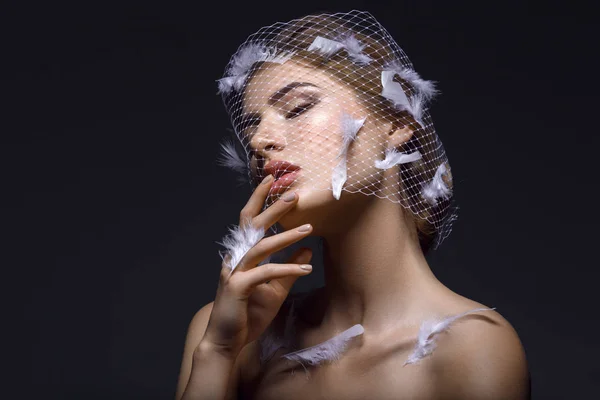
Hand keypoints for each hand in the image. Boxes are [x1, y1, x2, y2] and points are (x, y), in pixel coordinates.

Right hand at [201, 175, 312, 358]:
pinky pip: (266, 273)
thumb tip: (306, 248)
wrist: (226, 342)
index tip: (272, 180)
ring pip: (261, 246)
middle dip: (273, 208)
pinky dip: (286, 268)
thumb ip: (289, 269)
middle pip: (253, 226)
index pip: (249, 221)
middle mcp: (236, 258)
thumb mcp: (274, 290)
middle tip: (294, 194)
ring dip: (285, 236)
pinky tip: (306, 268)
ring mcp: (235, 272)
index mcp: (242, 255)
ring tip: (308, 230)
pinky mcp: (238, 288)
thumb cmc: (247, 314)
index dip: (259, 199)